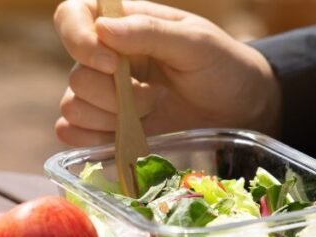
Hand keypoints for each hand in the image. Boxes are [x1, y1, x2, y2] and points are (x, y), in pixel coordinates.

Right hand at [53, 0, 280, 145]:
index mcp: (122, 25)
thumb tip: (103, 29)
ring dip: (110, 118)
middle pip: (76, 75)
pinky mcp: (112, 130)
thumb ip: (151, 32)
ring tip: (151, 114)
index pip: (72, 17)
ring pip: (74, 107)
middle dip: (111, 94)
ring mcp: (107, 97)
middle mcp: (106, 59)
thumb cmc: (223, 66)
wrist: (243, 109)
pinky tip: (123, 138)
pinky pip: (75, 135)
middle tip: (154, 97)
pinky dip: (91, 140)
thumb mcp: (196, 42)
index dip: (79, 39)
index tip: (111, 64)